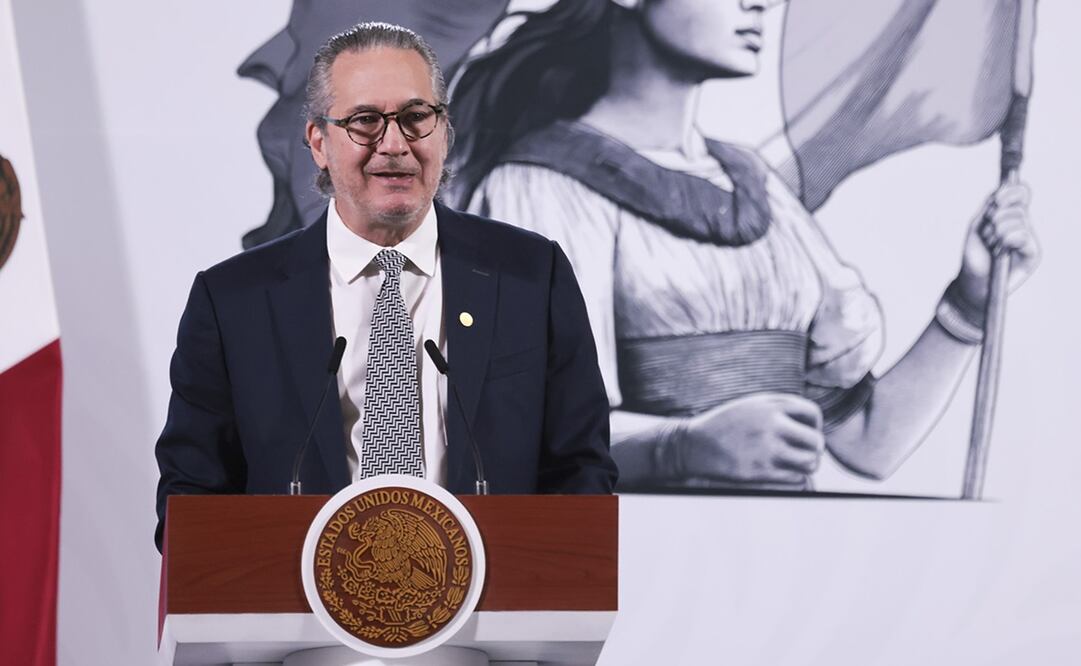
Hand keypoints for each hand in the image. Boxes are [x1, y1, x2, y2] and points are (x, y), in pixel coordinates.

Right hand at [671, 393, 824, 483]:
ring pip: (810, 462)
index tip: (804, 434)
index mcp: (771, 405)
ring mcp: (766, 448)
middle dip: (813, 450)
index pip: (813, 413)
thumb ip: (780, 409)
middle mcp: (772, 424)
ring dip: (806, 466)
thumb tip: (813, 424)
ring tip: (795, 465)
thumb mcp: (751, 406)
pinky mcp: (760, 471)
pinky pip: (795, 479)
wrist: (693, 445)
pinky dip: (793, 478)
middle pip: (816, 442)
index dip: (814, 426)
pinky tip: (781, 473)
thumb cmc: (725, 425)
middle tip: (803, 454)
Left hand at [956, 181, 1040, 308]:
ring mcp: (1029, 239)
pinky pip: (1022, 235)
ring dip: (997, 232)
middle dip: (995, 218)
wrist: (973, 282)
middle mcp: (1023, 225)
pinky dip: (1006, 240)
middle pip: (1018, 206)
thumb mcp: (977, 226)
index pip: (1022, 193)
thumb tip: (1002, 189)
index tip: (995, 200)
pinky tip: (1000, 252)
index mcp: (1011, 215)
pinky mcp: (1033, 253)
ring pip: (1019, 219)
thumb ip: (989, 207)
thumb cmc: (974, 255)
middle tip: (987, 234)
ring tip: (991, 246)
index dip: (1011, 192)